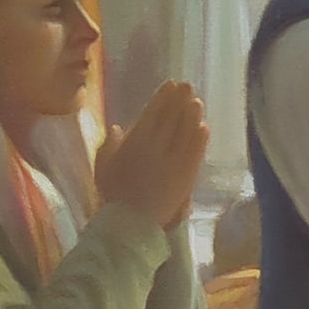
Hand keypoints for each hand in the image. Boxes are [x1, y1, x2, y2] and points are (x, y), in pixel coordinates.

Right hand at [95, 81, 208, 230]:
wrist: (131, 223)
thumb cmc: (114, 196)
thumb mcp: (103, 167)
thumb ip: (110, 145)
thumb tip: (117, 128)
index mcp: (134, 142)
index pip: (152, 113)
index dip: (162, 98)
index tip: (170, 85)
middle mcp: (154, 147)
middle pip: (170, 118)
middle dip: (179, 100)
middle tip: (188, 85)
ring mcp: (171, 161)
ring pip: (184, 133)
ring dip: (192, 115)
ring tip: (197, 101)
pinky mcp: (185, 176)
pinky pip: (194, 153)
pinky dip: (199, 139)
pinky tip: (204, 127)